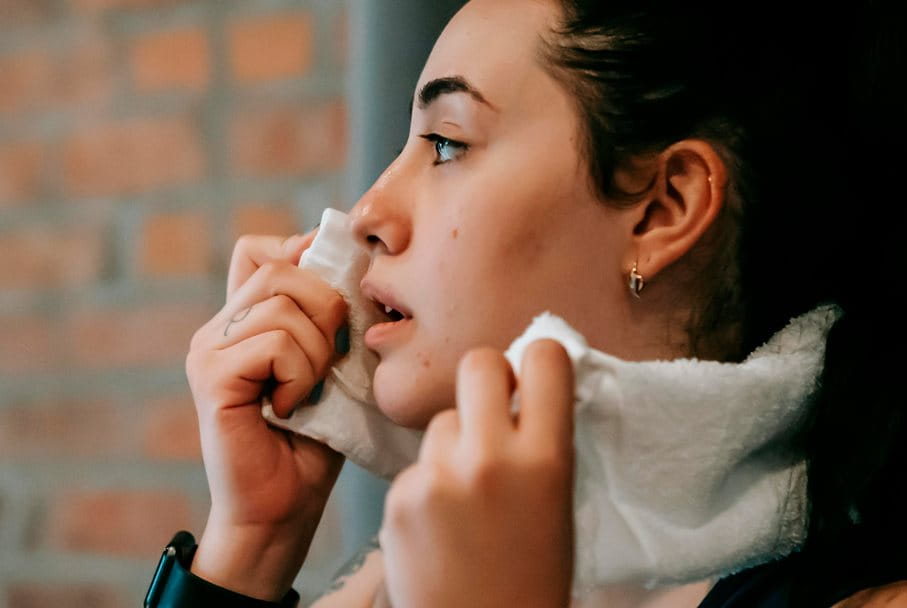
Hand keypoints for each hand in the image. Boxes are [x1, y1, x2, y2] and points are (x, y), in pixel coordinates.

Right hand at [185, 232, 347, 599]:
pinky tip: (290, 407)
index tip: (334, 305)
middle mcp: (218, 328)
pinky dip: (299, 374)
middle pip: (280, 268)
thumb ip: (326, 318)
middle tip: (329, 361)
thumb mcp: (330, 365)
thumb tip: (345, 260)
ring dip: (317, 351)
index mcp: (243, 320)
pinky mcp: (211, 377)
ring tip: (309, 391)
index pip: (259, 249)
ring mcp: (208, 350)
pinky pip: (274, 343)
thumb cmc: (314, 440)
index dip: (302, 258)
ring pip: (282, 305)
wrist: (283, 507)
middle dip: (326, 309)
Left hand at [381, 340, 575, 607]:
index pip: (543, 358)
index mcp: (545, 458)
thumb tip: (525, 384)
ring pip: (442, 420)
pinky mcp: (399, 497)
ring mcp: (438, 476)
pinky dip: (427, 483)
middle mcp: (489, 458)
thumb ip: (542, 439)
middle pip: (477, 363)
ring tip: (466, 495)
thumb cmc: (533, 574)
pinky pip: (417, 464)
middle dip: (486, 380)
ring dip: (453, 442)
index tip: (532, 377)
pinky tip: (440, 523)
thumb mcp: (558, 500)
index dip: (538, 362)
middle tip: (491, 411)